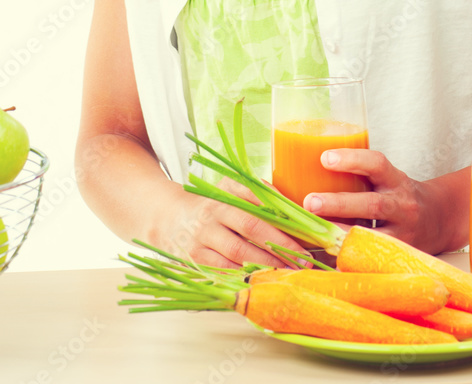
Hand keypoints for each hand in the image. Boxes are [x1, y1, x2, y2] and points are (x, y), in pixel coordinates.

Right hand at [152, 174, 309, 268]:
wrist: (165, 217)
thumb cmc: (207, 204)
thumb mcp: (227, 188)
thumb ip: (256, 193)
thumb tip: (290, 206)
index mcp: (225, 194)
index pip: (259, 203)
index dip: (283, 218)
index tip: (306, 233)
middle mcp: (214, 214)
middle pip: (252, 229)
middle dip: (280, 246)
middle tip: (303, 261)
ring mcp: (202, 238)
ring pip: (238, 254)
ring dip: (265, 266)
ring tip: (287, 274)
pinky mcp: (194, 260)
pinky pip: (222, 272)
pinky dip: (242, 279)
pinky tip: (260, 284)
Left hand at [301, 149, 469, 254]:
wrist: (440, 219)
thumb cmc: (400, 195)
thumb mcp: (388, 178)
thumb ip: (359, 176)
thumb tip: (308, 171)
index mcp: (396, 180)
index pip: (377, 164)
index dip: (352, 160)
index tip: (325, 158)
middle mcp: (401, 206)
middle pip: (372, 205)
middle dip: (339, 203)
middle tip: (309, 201)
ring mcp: (402, 234)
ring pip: (372, 236)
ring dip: (341, 235)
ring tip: (316, 235)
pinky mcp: (398, 255)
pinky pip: (372, 259)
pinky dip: (351, 260)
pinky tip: (330, 263)